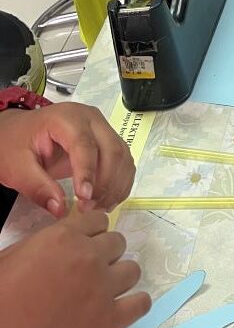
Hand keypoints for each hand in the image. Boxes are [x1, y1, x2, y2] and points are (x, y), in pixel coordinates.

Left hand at [0, 103, 134, 215]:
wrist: (20, 133)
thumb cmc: (16, 145)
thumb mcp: (17, 167)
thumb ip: (38, 187)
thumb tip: (61, 209)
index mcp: (66, 118)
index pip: (84, 144)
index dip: (88, 172)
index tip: (84, 199)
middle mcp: (90, 119)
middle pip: (111, 150)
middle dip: (105, 183)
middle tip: (88, 208)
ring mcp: (102, 128)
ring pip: (122, 156)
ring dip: (115, 185)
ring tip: (98, 207)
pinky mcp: (108, 140)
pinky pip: (124, 161)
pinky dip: (120, 182)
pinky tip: (107, 200)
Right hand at [0, 211, 147, 327]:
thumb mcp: (14, 257)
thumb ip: (45, 244)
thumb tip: (61, 246)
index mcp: (63, 237)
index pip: (99, 220)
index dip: (93, 235)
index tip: (87, 247)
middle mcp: (89, 257)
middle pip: (118, 243)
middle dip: (106, 255)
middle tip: (90, 273)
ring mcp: (102, 289)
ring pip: (132, 270)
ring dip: (119, 278)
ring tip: (102, 292)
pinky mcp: (110, 321)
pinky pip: (141, 304)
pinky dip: (134, 304)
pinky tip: (121, 309)